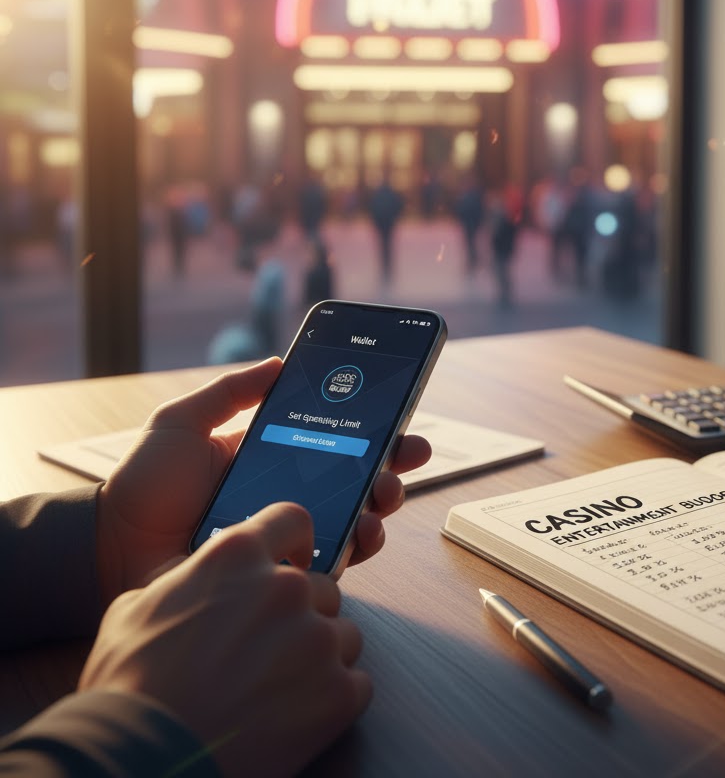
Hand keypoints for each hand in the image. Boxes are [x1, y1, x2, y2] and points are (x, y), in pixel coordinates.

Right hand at [81, 503, 368, 776]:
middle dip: (303, 614)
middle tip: (270, 651)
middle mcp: (286, 587)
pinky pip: (357, 683)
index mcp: (237, 556)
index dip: (295, 541)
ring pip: (342, 634)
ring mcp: (316, 638)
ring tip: (280, 688)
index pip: (293, 519)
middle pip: (322, 587)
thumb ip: (181, 580)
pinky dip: (334, 699)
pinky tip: (298, 716)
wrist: (143, 759)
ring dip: (320, 656)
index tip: (294, 558)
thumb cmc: (129, 686)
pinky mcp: (337, 692)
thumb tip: (191, 577)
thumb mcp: (134, 609)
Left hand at [97, 358, 430, 603]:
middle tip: (404, 456)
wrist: (111, 549)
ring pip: (356, 520)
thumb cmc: (143, 485)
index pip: (335, 441)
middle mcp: (288, 497)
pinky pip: (332, 561)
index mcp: (272, 458)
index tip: (402, 418)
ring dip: (380, 505)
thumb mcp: (182, 421)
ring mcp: (289, 537)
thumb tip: (280, 360)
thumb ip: (230, 390)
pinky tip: (361, 533)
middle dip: (391, 467)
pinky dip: (356, 547)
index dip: (373, 430)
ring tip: (382, 494)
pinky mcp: (281, 573)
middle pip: (357, 480)